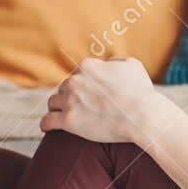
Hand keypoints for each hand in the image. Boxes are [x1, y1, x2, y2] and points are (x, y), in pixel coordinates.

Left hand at [38, 57, 160, 143]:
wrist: (142, 116)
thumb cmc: (141, 92)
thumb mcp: (131, 65)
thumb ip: (114, 61)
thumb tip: (106, 64)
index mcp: (87, 66)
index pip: (78, 73)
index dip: (83, 84)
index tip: (86, 93)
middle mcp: (75, 80)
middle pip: (64, 87)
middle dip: (70, 95)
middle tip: (78, 106)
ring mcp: (70, 100)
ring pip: (54, 102)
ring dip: (58, 107)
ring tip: (61, 114)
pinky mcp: (69, 120)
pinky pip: (48, 121)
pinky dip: (46, 124)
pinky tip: (46, 127)